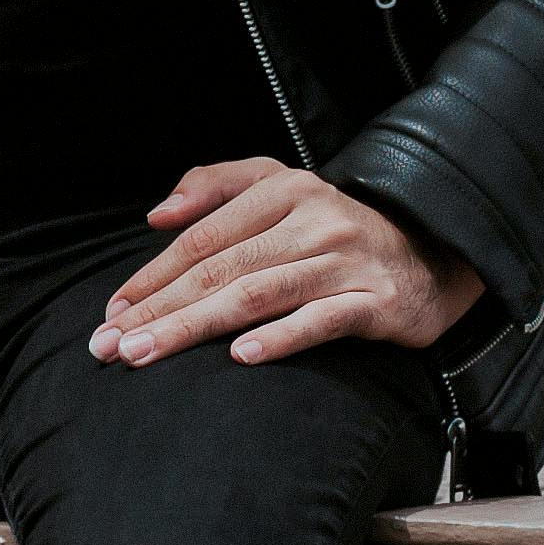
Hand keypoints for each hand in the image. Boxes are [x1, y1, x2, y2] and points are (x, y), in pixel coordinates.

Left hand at [95, 157, 485, 367]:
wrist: (432, 256)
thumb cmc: (337, 230)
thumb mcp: (280, 189)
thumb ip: (216, 188)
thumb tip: (157, 215)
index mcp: (283, 190)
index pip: (203, 237)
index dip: (152, 276)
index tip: (112, 313)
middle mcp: (313, 219)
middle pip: (221, 269)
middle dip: (159, 310)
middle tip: (111, 345)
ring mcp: (345, 259)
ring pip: (257, 294)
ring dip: (195, 327)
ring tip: (148, 354)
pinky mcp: (376, 301)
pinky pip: (321, 320)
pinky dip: (281, 338)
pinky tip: (241, 356)